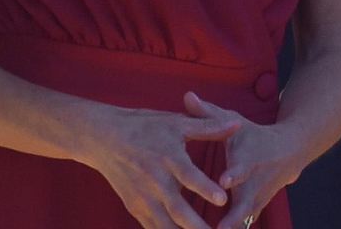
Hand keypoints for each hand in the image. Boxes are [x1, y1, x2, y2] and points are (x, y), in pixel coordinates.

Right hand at [78, 99, 240, 228]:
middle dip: (199, 226)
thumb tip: (237, 125)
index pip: (188, 175)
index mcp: (167, 156)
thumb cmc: (142, 126)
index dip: (204, 188)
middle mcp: (155, 180)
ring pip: (166, 226)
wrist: (102, 137)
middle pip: (179, 210)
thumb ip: (208, 127)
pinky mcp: (135, 207)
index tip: (223, 200)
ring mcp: (144, 197)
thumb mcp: (174, 122)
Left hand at [183, 93, 306, 228]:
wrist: (289, 151)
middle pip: (246, 201)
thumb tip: (187, 95)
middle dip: (234, 216)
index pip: (242, 167)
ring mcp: (258, 198)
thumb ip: (209, 113)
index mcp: (249, 158)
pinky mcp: (257, 208)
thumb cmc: (252, 134)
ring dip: (233, 227)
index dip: (234, 174)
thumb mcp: (234, 121)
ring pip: (246, 217)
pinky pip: (245, 222)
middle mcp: (256, 181)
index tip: (224, 181)